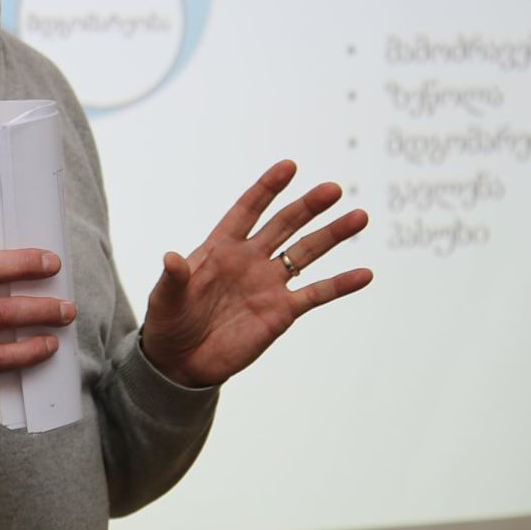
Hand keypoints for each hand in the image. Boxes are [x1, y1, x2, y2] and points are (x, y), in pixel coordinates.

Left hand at [139, 161, 372, 388]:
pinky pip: (316, 294)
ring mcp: (268, 284)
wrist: (181, 362)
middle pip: (284, 225)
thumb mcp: (165, 299)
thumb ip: (174, 278)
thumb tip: (171, 258)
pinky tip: (365, 274)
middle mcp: (250, 260)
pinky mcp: (282, 312)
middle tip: (333, 189)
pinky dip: (340, 285)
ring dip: (332, 235)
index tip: (289, 166)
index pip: (247, 210)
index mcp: (221, 247)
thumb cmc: (169, 323)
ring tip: (359, 216)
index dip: (267, 188)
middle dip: (308, 206)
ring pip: (306, 253)